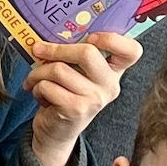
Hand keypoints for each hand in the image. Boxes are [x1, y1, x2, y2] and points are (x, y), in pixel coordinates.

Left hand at [23, 33, 139, 165]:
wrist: (57, 131)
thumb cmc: (65, 94)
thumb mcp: (77, 74)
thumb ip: (74, 55)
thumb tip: (50, 34)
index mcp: (114, 71)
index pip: (132, 51)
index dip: (113, 39)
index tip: (91, 37)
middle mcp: (110, 85)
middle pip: (88, 53)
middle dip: (56, 49)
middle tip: (38, 49)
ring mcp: (95, 99)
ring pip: (59, 70)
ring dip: (38, 73)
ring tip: (35, 79)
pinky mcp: (76, 110)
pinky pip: (48, 86)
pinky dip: (36, 87)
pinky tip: (40, 95)